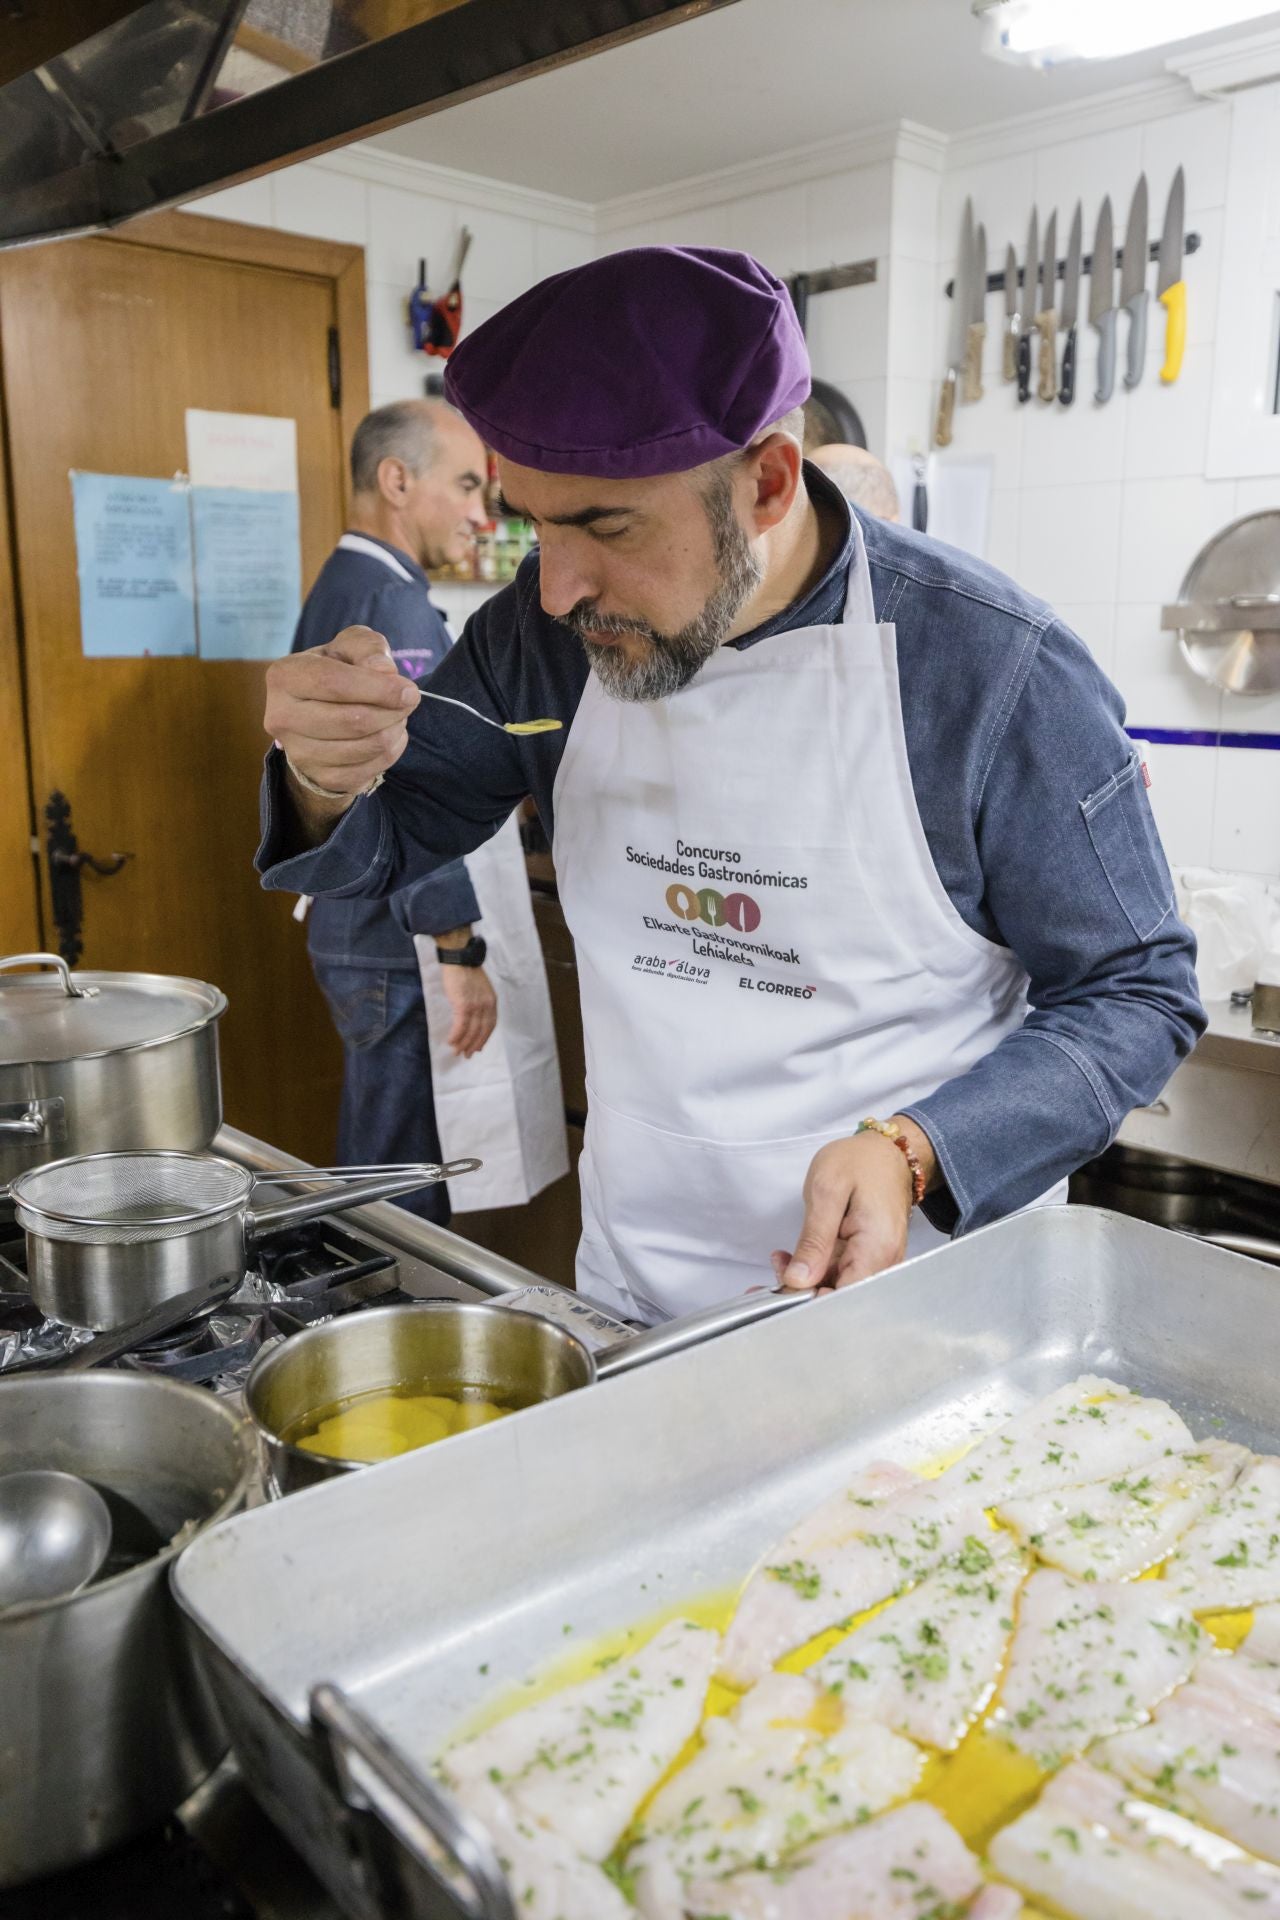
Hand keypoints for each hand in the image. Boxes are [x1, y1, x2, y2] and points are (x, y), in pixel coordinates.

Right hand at [264, 626, 419, 801]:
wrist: (321, 712)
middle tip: (409, 701)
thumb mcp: (351, 646)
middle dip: (392, 711)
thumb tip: (384, 671)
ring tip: (397, 715)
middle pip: (352, 721)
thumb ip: (368, 648)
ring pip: (365, 747)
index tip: (409, 690)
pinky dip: (390, 751)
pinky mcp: (321, 777)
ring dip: (394, 730)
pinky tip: (389, 734)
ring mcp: (298, 753)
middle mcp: (282, 717)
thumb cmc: (339, 670)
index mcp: (284, 677)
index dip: (378, 688)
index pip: (333, 684)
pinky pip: (369, 769)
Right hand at [440, 964, 497, 1058]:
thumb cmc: (465, 971)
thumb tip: (475, 1018)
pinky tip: (451, 1041)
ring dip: (463, 1043)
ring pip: (471, 1031)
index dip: (484, 1038)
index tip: (478, 1048)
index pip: (490, 1025)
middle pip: (482, 1031)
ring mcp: (475, 1005)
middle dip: (474, 1045)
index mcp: (491, 1001)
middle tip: (467, 1055)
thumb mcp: (479, 988)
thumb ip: (479, 1002)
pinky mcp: (463, 1005)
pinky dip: (456, 1036)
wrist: (459, 957)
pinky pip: (461, 1026)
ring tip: (456, 1051)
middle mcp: (486, 1005)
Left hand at [771, 1119, 935, 1293]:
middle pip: (840, 1297)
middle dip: (801, 1290)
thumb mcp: (826, 1192)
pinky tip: (796, 1257)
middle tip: (776, 1267)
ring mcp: (878, 1263)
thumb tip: (798, 1280)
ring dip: (805, 1280)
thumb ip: (814, 1240)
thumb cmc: (860, 1162)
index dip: (810, 1299)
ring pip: (837, 1288)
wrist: (886, 1152)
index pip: (843, 1297)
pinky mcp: (868, 1260)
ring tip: (782, 1259)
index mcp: (876, 1248)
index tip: (782, 1284)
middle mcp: (883, 1263)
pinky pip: (840, 1275)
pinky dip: (815, 1270)